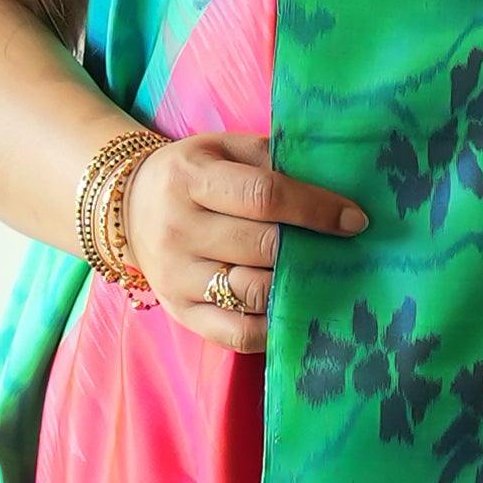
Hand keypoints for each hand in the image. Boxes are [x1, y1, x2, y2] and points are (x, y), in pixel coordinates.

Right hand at [125, 133, 364, 355]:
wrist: (127, 208)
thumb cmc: (192, 174)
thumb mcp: (223, 148)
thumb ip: (273, 160)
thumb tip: (336, 184)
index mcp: (191, 179)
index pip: (264, 196)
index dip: (315, 209)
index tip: (355, 220)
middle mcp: (179, 230)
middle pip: (262, 249)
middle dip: (311, 250)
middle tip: (344, 251)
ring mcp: (177, 277)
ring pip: (253, 294)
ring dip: (296, 289)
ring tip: (322, 279)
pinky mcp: (181, 313)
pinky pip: (237, 334)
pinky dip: (273, 328)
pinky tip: (295, 311)